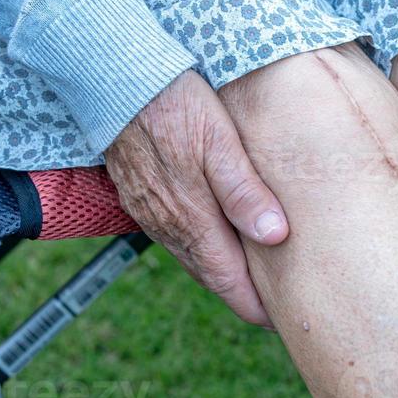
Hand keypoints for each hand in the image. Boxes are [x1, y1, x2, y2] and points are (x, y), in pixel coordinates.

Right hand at [105, 71, 287, 327]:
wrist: (113, 77)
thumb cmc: (174, 101)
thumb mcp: (220, 142)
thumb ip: (244, 192)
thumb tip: (276, 237)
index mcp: (191, 218)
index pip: (228, 280)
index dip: (256, 305)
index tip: (284, 320)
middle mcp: (167, 224)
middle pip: (210, 275)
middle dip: (243, 294)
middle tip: (277, 307)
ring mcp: (150, 212)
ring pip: (192, 256)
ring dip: (221, 271)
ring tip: (254, 280)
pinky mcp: (140, 196)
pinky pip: (174, 235)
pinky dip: (200, 247)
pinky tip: (216, 239)